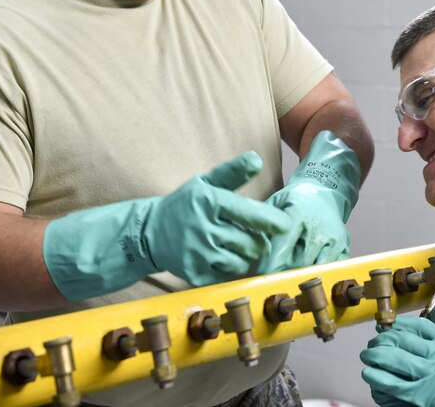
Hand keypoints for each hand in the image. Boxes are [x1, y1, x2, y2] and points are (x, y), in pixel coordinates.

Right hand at [44, 152, 291, 300]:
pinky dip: (231, 268)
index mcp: (209, 202)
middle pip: (252, 242)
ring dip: (246, 255)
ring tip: (236, 245)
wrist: (148, 233)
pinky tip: (222, 258)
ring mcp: (198, 254)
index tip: (286, 224)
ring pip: (242, 261)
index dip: (272, 221)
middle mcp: (204, 229)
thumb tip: (257, 158)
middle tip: (254, 236)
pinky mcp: (195, 274)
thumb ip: (233, 172)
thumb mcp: (205, 183)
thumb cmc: (184, 204)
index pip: (250, 213)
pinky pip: (228, 275)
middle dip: (259, 240)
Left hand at [258, 131, 360, 272]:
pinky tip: (308, 276)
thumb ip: (261, 222)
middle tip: (268, 285)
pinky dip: (319, 276)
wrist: (326, 191)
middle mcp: (317, 229)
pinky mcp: (343, 247)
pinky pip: (331, 270)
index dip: (269, 267)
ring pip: (314, 270)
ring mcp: (333, 240)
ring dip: (300, 279)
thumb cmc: (295, 200)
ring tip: (287, 284)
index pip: (281, 248)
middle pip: (297, 264)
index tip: (258, 279)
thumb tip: (241, 242)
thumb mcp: (275, 202)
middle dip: (282, 276)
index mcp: (297, 215)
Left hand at [360, 315, 434, 406]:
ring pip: (393, 360)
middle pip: (400, 341)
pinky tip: (370, 375)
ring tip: (367, 356)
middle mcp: (434, 355)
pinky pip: (393, 385)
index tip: (389, 326)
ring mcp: (427, 376)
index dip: (398, 325)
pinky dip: (378, 378)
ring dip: (375, 356)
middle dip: (382, 339)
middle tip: (373, 341)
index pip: (415, 326)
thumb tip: (434, 315)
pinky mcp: (421, 397)